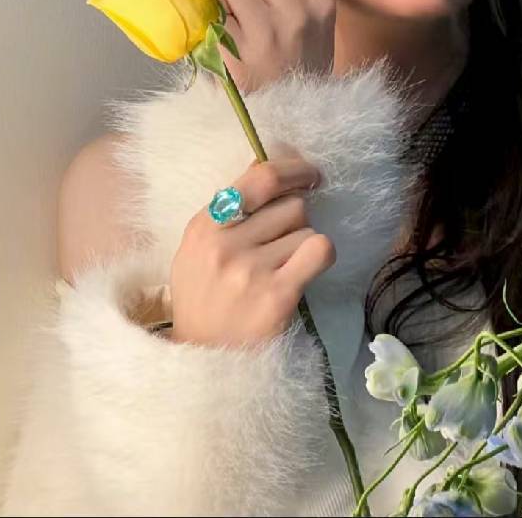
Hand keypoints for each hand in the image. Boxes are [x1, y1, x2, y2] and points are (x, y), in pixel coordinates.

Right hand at [169, 151, 333, 347]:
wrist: (202, 361)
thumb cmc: (206, 298)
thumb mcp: (201, 248)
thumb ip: (231, 208)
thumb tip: (270, 161)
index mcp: (204, 225)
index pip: (260, 177)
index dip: (294, 169)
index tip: (310, 175)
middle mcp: (224, 244)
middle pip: (291, 204)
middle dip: (295, 220)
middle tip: (283, 244)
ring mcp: (250, 270)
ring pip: (306, 228)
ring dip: (302, 244)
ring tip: (282, 268)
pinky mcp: (277, 296)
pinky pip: (319, 249)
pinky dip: (320, 255)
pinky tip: (307, 270)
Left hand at [199, 0, 335, 94]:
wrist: (289, 123)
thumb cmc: (294, 71)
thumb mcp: (314, 28)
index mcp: (322, 2)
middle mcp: (299, 14)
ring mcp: (267, 33)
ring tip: (216, 3)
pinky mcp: (236, 52)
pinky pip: (210, 8)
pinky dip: (203, 10)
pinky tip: (209, 24)